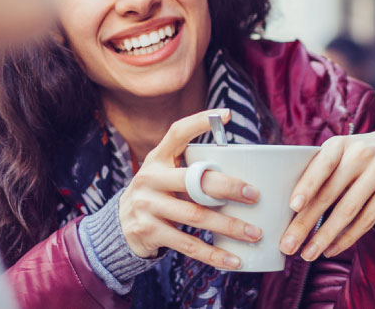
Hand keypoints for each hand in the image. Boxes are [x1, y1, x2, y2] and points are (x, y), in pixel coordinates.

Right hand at [117, 109, 261, 269]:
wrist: (119, 226)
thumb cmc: (158, 195)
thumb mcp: (165, 175)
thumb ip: (192, 170)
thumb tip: (245, 168)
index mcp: (157, 159)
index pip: (177, 133)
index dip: (200, 122)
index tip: (227, 114)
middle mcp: (150, 178)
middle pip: (194, 181)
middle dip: (228, 188)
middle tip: (255, 195)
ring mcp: (147, 206)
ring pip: (195, 216)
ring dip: (228, 226)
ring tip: (255, 233)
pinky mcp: (149, 232)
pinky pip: (187, 245)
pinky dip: (213, 255)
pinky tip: (234, 260)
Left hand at [279, 131, 374, 260]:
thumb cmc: (357, 158)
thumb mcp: (340, 153)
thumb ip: (319, 171)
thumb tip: (290, 209)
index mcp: (340, 144)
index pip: (322, 165)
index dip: (307, 185)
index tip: (293, 206)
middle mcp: (361, 155)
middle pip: (330, 194)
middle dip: (306, 223)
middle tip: (288, 244)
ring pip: (348, 211)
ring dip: (325, 237)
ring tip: (308, 254)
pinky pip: (366, 220)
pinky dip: (346, 238)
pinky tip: (331, 249)